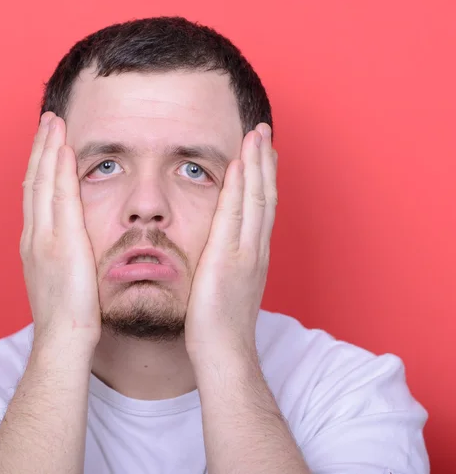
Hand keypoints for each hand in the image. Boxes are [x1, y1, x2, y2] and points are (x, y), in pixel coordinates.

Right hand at [20, 113, 100, 352]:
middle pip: (34, 180)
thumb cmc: (68, 315)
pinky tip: (64, 148)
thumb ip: (65, 256)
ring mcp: (44, 237)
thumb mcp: (63, 278)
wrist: (62, 340)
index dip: (40, 164)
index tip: (48, 142)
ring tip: (54, 122)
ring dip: (48, 149)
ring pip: (42, 182)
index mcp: (36, 242)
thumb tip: (75, 245)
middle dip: (40, 148)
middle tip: (48, 120)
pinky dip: (60, 170)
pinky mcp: (60, 242)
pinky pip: (59, 197)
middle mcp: (34, 234)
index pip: (36, 193)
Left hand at [184, 123, 277, 362]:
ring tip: (256, 136)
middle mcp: (255, 248)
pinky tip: (238, 164)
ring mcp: (245, 252)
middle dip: (264, 161)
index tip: (262, 152)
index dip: (263, 177)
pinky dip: (239, 187)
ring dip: (256, 164)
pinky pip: (235, 215)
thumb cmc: (220, 324)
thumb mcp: (227, 286)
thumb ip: (227, 263)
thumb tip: (220, 251)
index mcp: (254, 253)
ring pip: (255, 198)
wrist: (224, 353)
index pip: (262, 206)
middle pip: (264, 195)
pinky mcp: (228, 259)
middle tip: (263, 131)